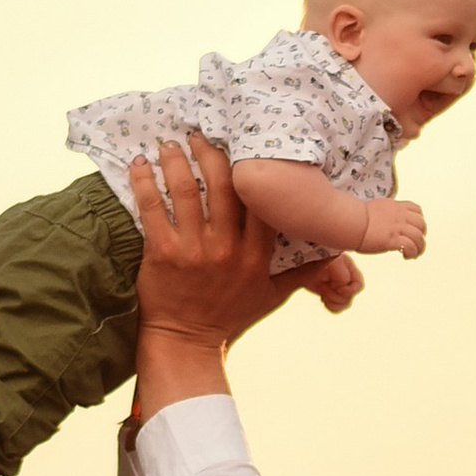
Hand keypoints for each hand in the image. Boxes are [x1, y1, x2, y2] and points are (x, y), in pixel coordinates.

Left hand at [127, 135, 302, 415]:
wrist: (186, 342)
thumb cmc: (229, 316)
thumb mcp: (272, 296)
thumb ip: (302, 273)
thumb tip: (335, 253)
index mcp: (256, 256)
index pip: (262, 203)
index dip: (254, 171)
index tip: (243, 146)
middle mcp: (228, 249)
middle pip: (225, 187)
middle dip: (210, 153)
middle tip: (198, 133)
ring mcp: (194, 251)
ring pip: (187, 191)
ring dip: (176, 161)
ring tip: (170, 142)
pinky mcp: (162, 254)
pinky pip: (153, 209)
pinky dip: (145, 183)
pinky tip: (139, 164)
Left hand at [309, 255, 364, 312]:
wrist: (300, 271)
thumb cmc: (314, 264)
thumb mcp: (330, 265)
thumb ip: (342, 276)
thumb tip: (344, 288)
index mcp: (349, 268)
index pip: (358, 286)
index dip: (349, 291)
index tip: (336, 288)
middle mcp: (348, 278)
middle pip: (351, 297)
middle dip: (335, 295)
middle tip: (323, 287)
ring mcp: (342, 288)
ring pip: (345, 304)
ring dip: (332, 300)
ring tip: (322, 292)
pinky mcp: (335, 296)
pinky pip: (338, 308)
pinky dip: (330, 306)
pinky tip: (323, 299)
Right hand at [360, 197, 426, 257]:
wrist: (349, 222)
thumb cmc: (356, 218)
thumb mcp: (375, 210)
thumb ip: (384, 214)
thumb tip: (383, 222)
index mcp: (395, 207)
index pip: (416, 210)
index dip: (419, 221)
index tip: (414, 229)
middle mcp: (398, 216)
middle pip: (421, 224)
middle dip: (421, 235)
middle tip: (415, 244)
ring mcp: (396, 227)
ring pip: (418, 237)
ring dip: (419, 247)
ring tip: (413, 254)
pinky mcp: (392, 240)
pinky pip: (410, 246)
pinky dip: (412, 253)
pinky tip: (405, 256)